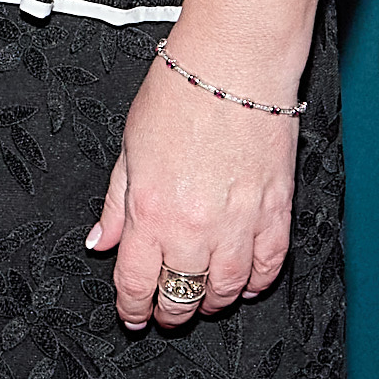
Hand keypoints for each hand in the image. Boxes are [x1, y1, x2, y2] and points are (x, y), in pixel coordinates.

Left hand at [86, 52, 295, 331]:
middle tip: (166, 312)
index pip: (137, 283)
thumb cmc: (180, 93)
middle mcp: (194, 226)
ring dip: (213, 302)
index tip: (132, 315)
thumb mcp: (129, 149)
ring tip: (204, 301)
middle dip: (171, 312)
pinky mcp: (276, 209)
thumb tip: (102, 240)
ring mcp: (239, 222)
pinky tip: (246, 282)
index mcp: (150, 211)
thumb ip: (116, 203)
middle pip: (182, 294)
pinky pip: (269, 264)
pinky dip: (257, 281)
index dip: (132, 308)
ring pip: (227, 289)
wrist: (234, 63)